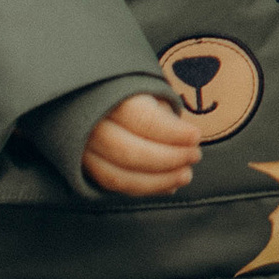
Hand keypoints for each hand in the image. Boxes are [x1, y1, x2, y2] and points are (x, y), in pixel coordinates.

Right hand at [83, 94, 202, 197]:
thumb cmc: (129, 91)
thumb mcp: (146, 89)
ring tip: (185, 174)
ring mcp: (82, 149)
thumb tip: (185, 139)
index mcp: (106, 95)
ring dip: (157, 181)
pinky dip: (144, 188)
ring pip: (117, 176)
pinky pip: (113, 185)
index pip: (141, 119)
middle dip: (168, 159)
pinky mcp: (84, 168)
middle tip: (195, 155)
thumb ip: (161, 113)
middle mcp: (89, 125)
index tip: (196, 136)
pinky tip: (168, 186)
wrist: (92, 98)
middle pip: (128, 152)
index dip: (171, 132)